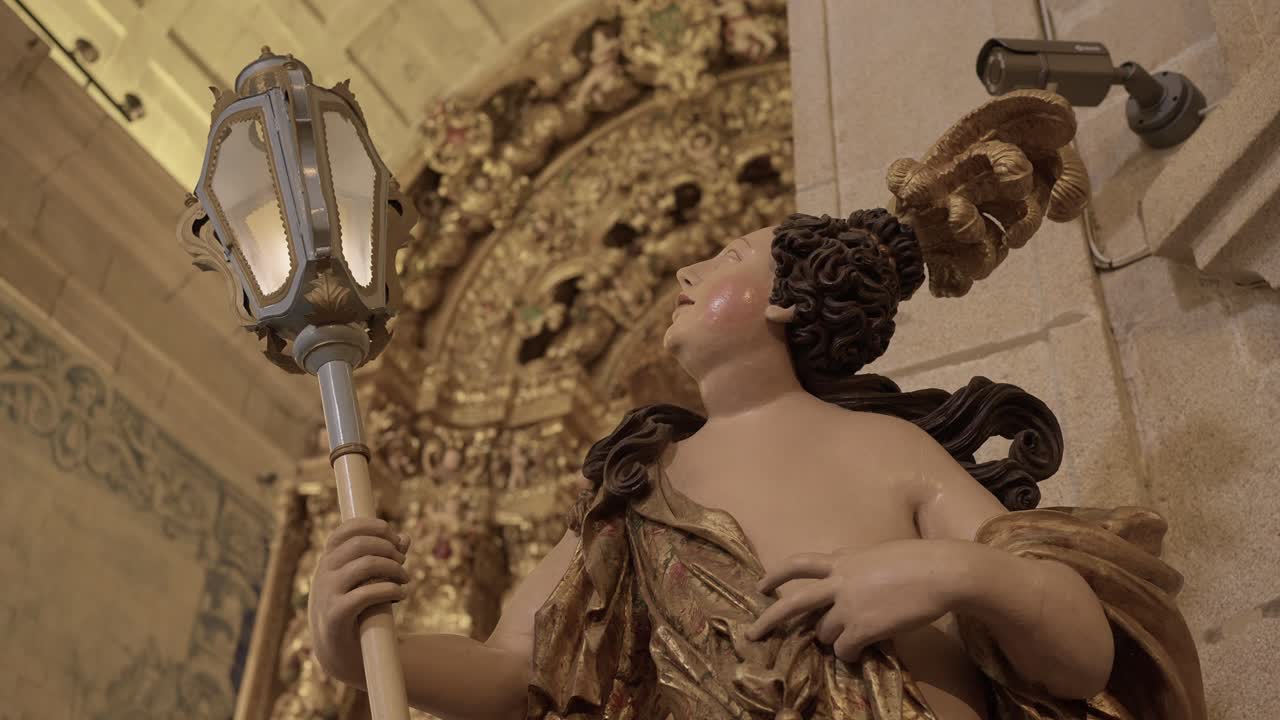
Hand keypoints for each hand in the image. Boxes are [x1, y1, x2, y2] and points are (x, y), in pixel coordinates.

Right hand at [309, 517, 411, 684]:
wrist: (340, 655)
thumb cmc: (356, 612)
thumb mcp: (366, 582)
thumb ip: (384, 559)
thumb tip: (405, 538)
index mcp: (328, 561)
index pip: (345, 530)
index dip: (373, 527)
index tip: (394, 536)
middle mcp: (323, 573)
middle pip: (360, 544)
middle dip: (388, 548)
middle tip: (403, 561)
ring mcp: (327, 593)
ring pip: (366, 564)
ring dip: (393, 568)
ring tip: (405, 579)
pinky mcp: (336, 615)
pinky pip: (366, 593)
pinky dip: (390, 590)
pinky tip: (401, 595)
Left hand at [744, 539, 974, 661]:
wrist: (940, 571)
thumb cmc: (919, 560)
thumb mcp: (877, 554)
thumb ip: (856, 564)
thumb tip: (845, 569)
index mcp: (843, 559)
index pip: (800, 563)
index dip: (777, 575)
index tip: (761, 585)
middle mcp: (839, 581)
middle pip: (794, 602)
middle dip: (769, 619)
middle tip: (753, 633)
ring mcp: (849, 605)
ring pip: (823, 632)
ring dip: (832, 640)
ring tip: (850, 640)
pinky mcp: (863, 627)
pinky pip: (844, 650)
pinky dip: (849, 654)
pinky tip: (861, 653)